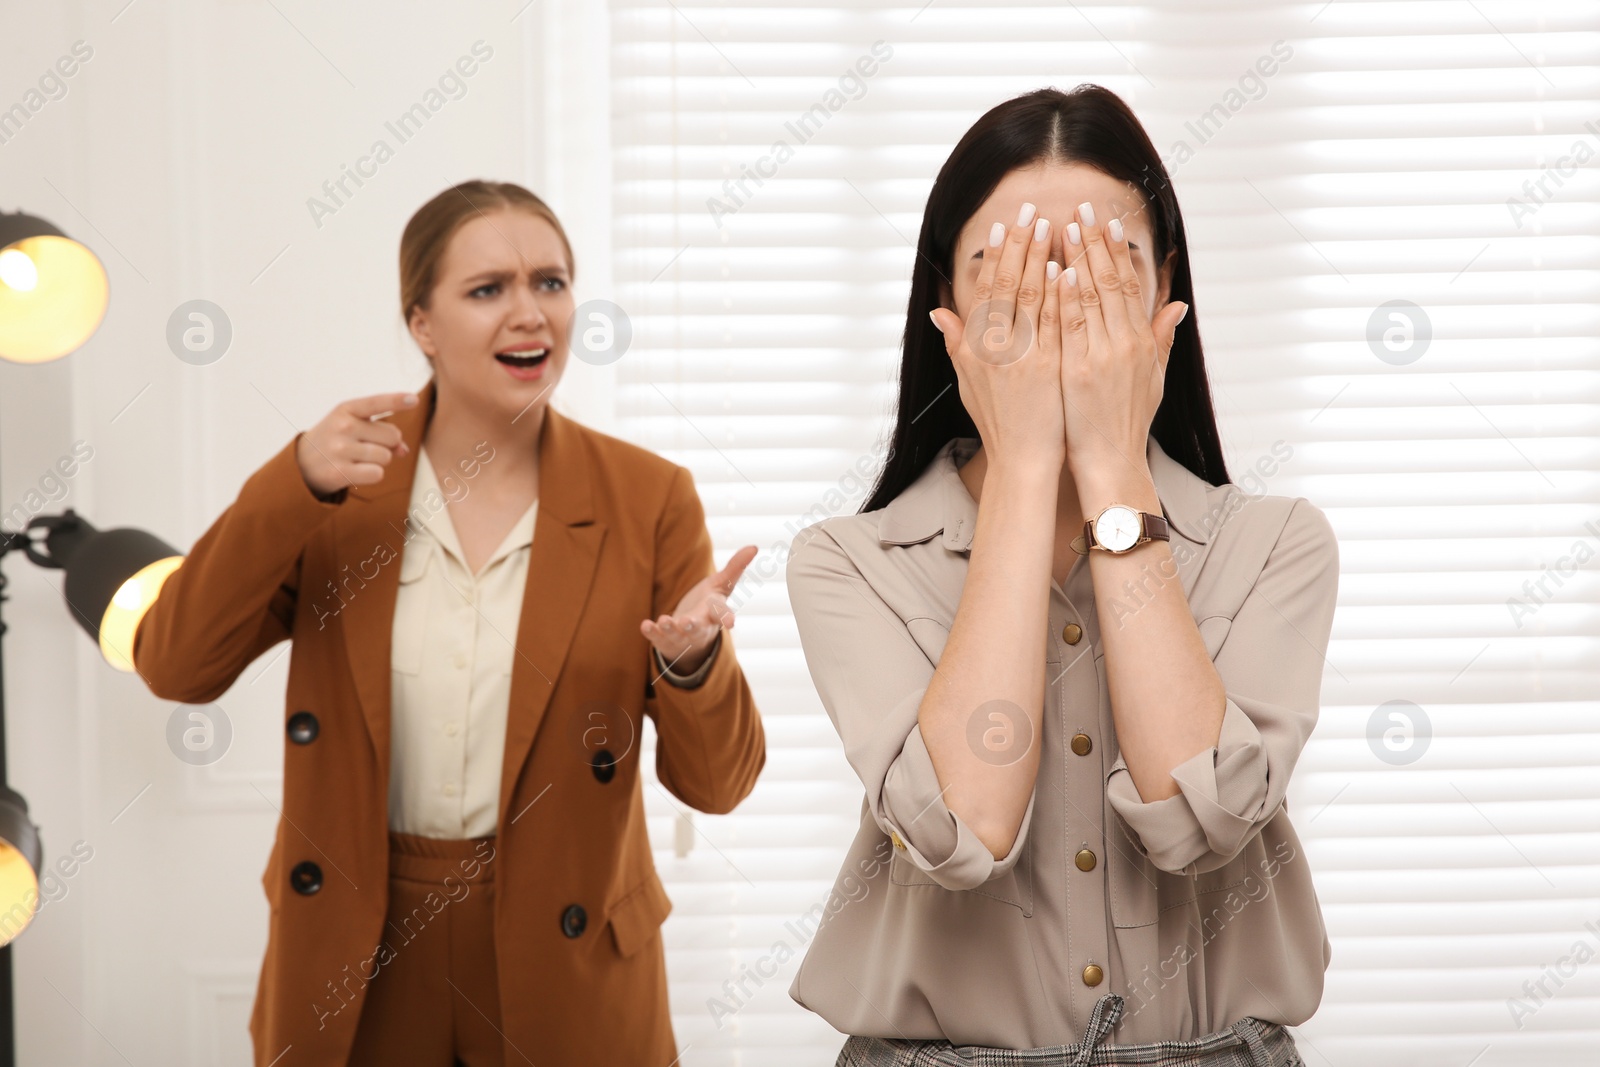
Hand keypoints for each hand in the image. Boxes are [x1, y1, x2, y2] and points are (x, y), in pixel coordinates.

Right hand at [296, 392, 415, 496]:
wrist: (302, 463)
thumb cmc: (336, 440)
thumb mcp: (353, 426)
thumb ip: (381, 431)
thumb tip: (403, 450)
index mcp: (346, 409)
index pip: (376, 403)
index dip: (396, 401)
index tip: (413, 400)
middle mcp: (343, 426)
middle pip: (392, 436)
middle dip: (388, 444)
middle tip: (366, 446)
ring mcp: (340, 449)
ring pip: (386, 456)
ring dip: (379, 461)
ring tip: (358, 459)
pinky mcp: (339, 472)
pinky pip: (377, 473)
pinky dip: (373, 474)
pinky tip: (357, 471)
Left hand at [641, 544, 757, 673]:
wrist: (690, 637)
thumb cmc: (707, 607)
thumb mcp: (721, 586)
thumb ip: (735, 568)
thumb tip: (754, 546)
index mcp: (714, 614)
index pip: (722, 615)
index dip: (726, 618)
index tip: (731, 623)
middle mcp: (699, 628)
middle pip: (697, 629)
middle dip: (692, 626)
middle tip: (687, 622)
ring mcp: (681, 637)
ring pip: (676, 636)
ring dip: (670, 629)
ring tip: (664, 620)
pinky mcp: (664, 640)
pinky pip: (657, 639)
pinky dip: (652, 633)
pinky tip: (645, 625)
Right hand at [929, 203, 1065, 472]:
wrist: (1023, 460)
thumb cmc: (999, 423)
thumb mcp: (968, 383)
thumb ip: (956, 344)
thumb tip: (938, 312)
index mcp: (977, 347)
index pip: (987, 289)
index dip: (996, 255)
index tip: (1005, 225)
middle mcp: (995, 348)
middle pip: (1008, 284)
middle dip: (1020, 244)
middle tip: (1031, 210)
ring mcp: (1022, 357)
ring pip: (1032, 296)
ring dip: (1042, 257)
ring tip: (1052, 224)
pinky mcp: (1046, 368)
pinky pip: (1052, 321)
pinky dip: (1057, 292)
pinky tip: (1065, 266)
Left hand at [1055, 201, 1187, 484]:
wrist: (1111, 462)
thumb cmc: (1126, 422)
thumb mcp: (1153, 378)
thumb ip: (1161, 338)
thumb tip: (1177, 306)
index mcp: (1139, 342)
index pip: (1127, 285)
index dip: (1117, 250)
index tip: (1107, 220)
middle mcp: (1124, 344)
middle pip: (1110, 282)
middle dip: (1095, 242)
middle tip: (1083, 207)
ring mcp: (1101, 356)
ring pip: (1089, 296)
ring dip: (1076, 258)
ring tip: (1064, 225)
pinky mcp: (1078, 372)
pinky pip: (1070, 325)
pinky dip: (1064, 296)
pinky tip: (1056, 270)